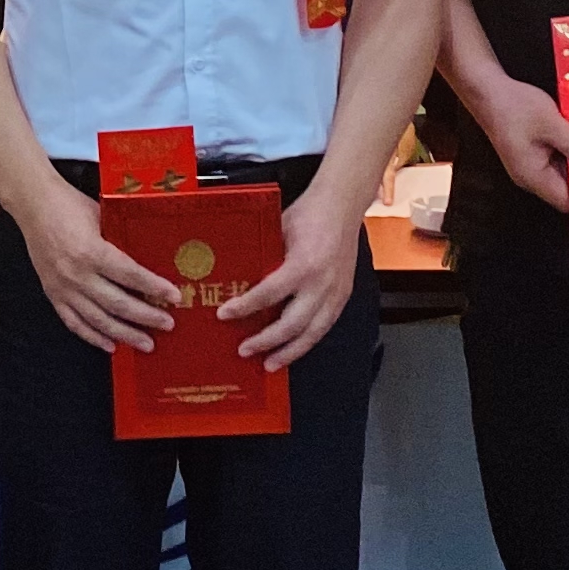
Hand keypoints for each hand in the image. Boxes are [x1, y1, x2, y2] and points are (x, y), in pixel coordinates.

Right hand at [13, 183, 180, 353]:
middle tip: (167, 324)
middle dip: (146, 317)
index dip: (154, 288)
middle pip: (118, 303)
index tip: (174, 297)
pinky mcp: (53, 294)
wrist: (32, 204)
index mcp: (91, 252)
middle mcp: (77, 275)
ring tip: (146, 343)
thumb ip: (120, 239)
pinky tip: (110, 344)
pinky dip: (92, 336)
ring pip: (98, 319)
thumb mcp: (101, 216)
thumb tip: (148, 257)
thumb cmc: (67, 204)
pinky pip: (74, 322)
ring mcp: (63, 288)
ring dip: (124, 334)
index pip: (130, 276)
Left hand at [217, 186, 363, 369]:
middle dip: (266, 341)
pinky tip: (293, 349)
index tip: (225, 315)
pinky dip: (307, 341)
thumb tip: (238, 275)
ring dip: (289, 352)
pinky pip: (324, 327)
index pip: (268, 294)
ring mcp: (336, 293)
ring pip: (312, 333)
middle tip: (244, 350)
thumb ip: (264, 255)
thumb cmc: (310, 213)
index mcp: (303, 265)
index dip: (244, 308)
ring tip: (270, 364)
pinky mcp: (343, 296)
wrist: (343, 205)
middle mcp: (322, 284)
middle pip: (291, 324)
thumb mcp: (278, 229)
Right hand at [464, 70, 568, 210]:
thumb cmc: (515, 107)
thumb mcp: (551, 123)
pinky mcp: (530, 152)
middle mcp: (530, 177)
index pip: (566, 200)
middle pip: (565, 188)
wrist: (486, 90)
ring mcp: (529, 164)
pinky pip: (555, 159)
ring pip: (562, 172)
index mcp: (533, 176)